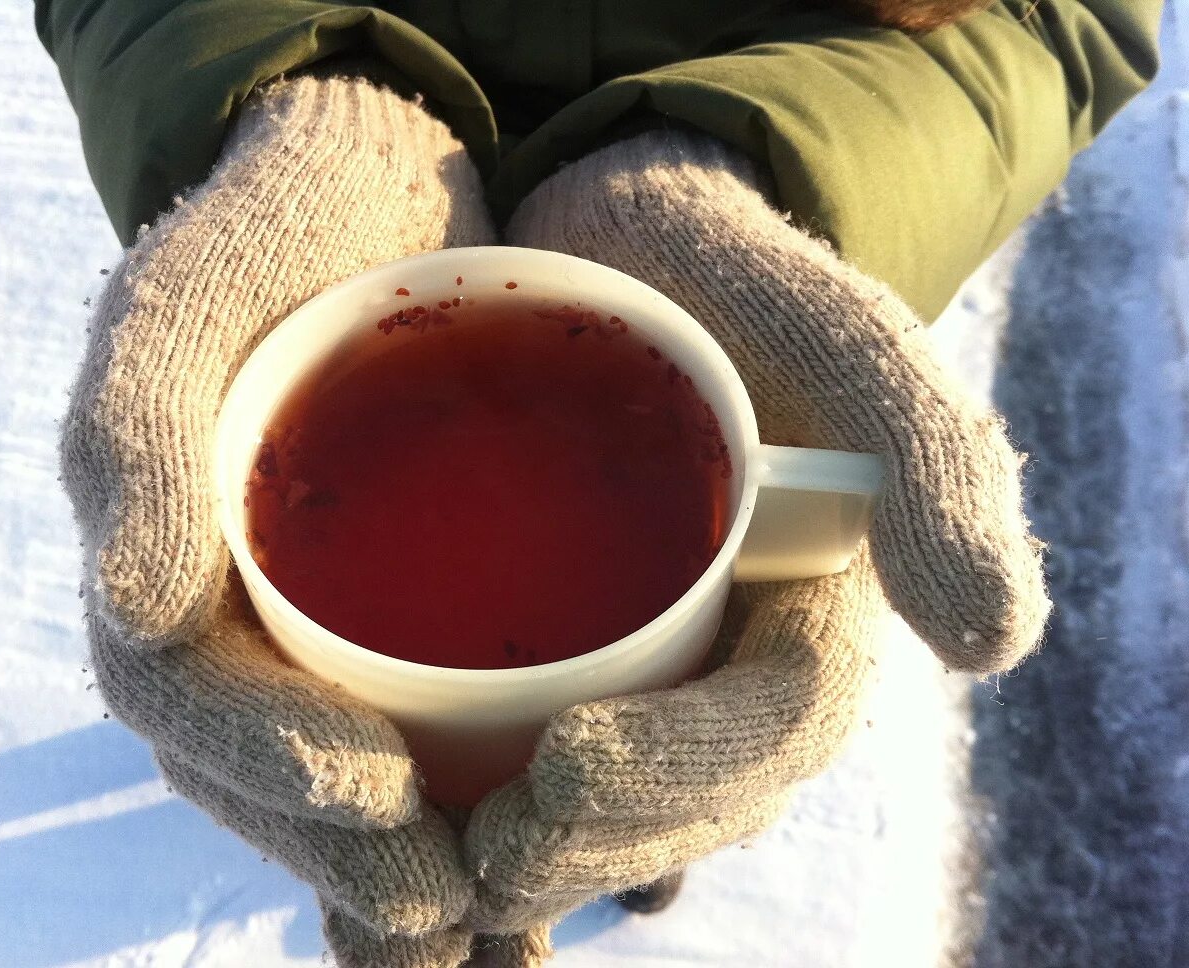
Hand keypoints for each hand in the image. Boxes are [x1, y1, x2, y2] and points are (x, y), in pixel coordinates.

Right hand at [61, 72, 495, 967]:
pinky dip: (455, 790)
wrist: (375, 180)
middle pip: (260, 765)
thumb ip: (137, 429)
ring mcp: (310, 604)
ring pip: (331, 766)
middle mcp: (231, 598)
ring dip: (397, 858)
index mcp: (166, 550)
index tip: (378, 805)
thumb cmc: (281, 228)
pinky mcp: (397, 593)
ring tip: (490, 913)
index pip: (187, 700)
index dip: (269, 766)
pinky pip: (408, 713)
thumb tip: (130, 611)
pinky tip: (528, 831)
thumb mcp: (191, 294)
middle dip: (345, 852)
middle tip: (448, 907)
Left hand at [463, 131, 1049, 938]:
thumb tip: (997, 642)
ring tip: (451, 884)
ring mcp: (660, 650)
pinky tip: (440, 840)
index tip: (562, 771)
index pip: (773, 728)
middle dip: (600, 842)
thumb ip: (931, 460)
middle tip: (487, 858)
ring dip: (550, 861)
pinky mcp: (578, 636)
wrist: (621, 238)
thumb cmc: (729, 278)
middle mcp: (742, 647)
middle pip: (695, 791)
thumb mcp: (838, 340)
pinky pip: (553, 749)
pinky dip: (502, 813)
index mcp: (816, 605)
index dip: (684, 774)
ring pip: (625, 797)